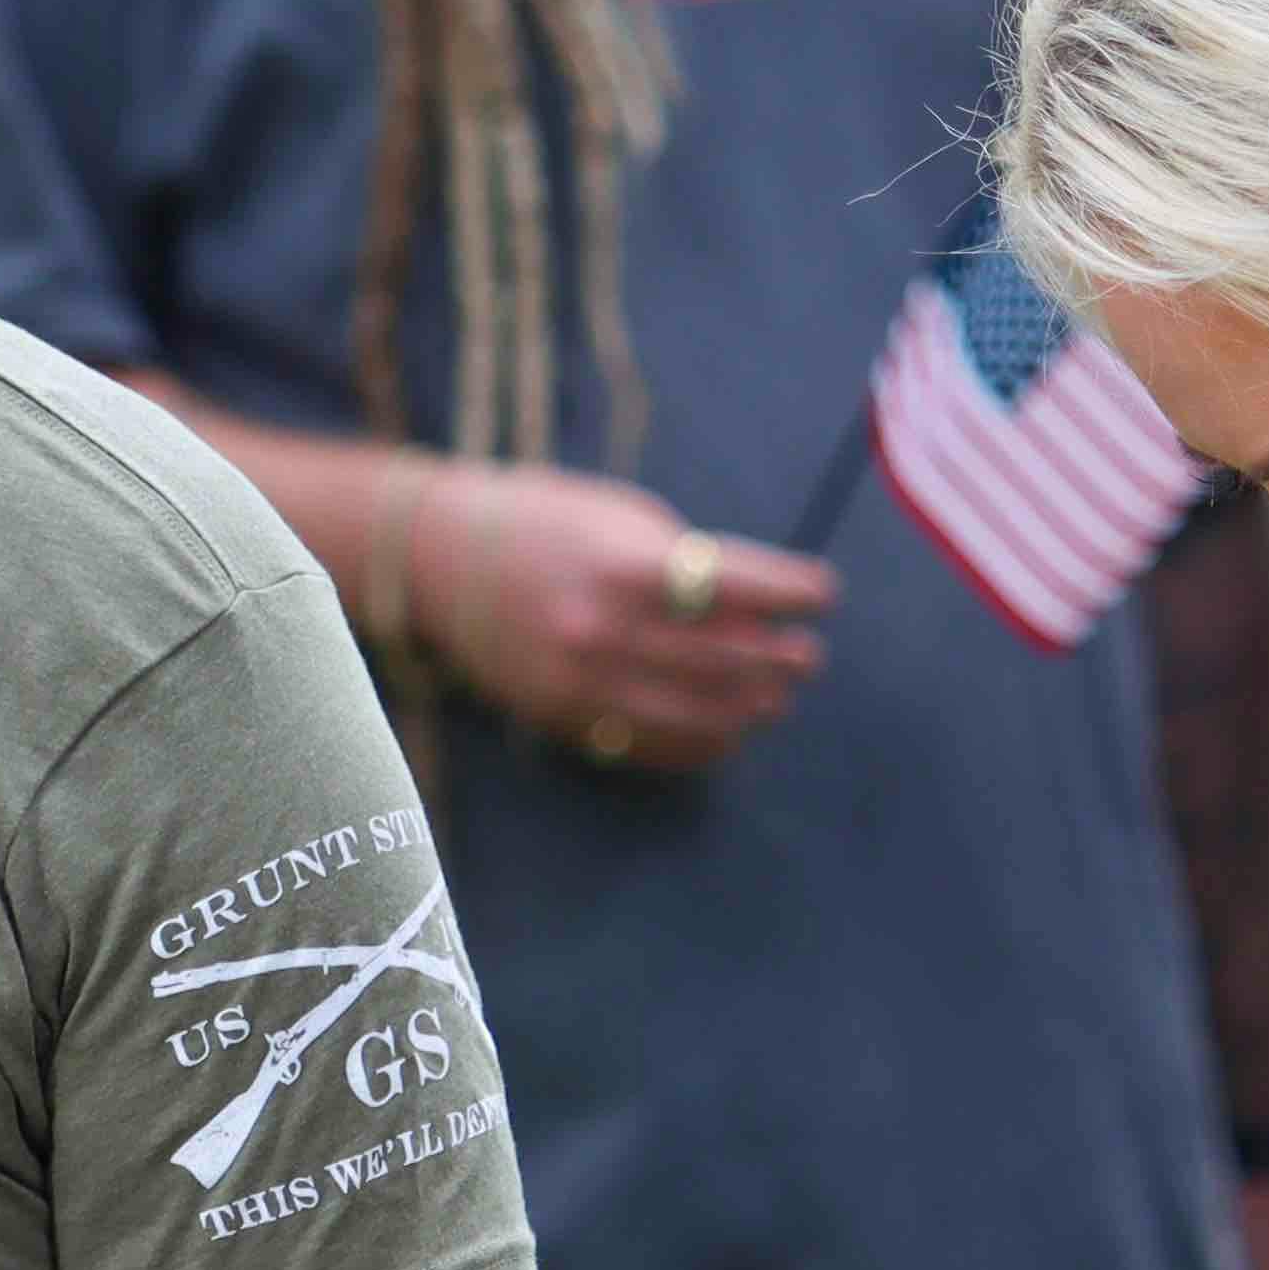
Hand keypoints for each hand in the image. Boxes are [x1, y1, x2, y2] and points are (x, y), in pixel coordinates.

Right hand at [405, 464, 830, 771]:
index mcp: (620, 566)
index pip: (732, 585)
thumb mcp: (620, 522)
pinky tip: (728, 729)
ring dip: (750, 707)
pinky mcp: (565, 718)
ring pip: (696, 713)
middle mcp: (602, 629)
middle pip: (723, 658)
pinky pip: (652, 746)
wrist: (443, 562)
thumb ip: (689, 567)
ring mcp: (581, 682)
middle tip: (809, 655)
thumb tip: (764, 617)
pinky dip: (702, 743)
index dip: (791, 590)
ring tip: (776, 695)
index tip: (825, 592)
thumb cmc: (547, 525)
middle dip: (780, 658)